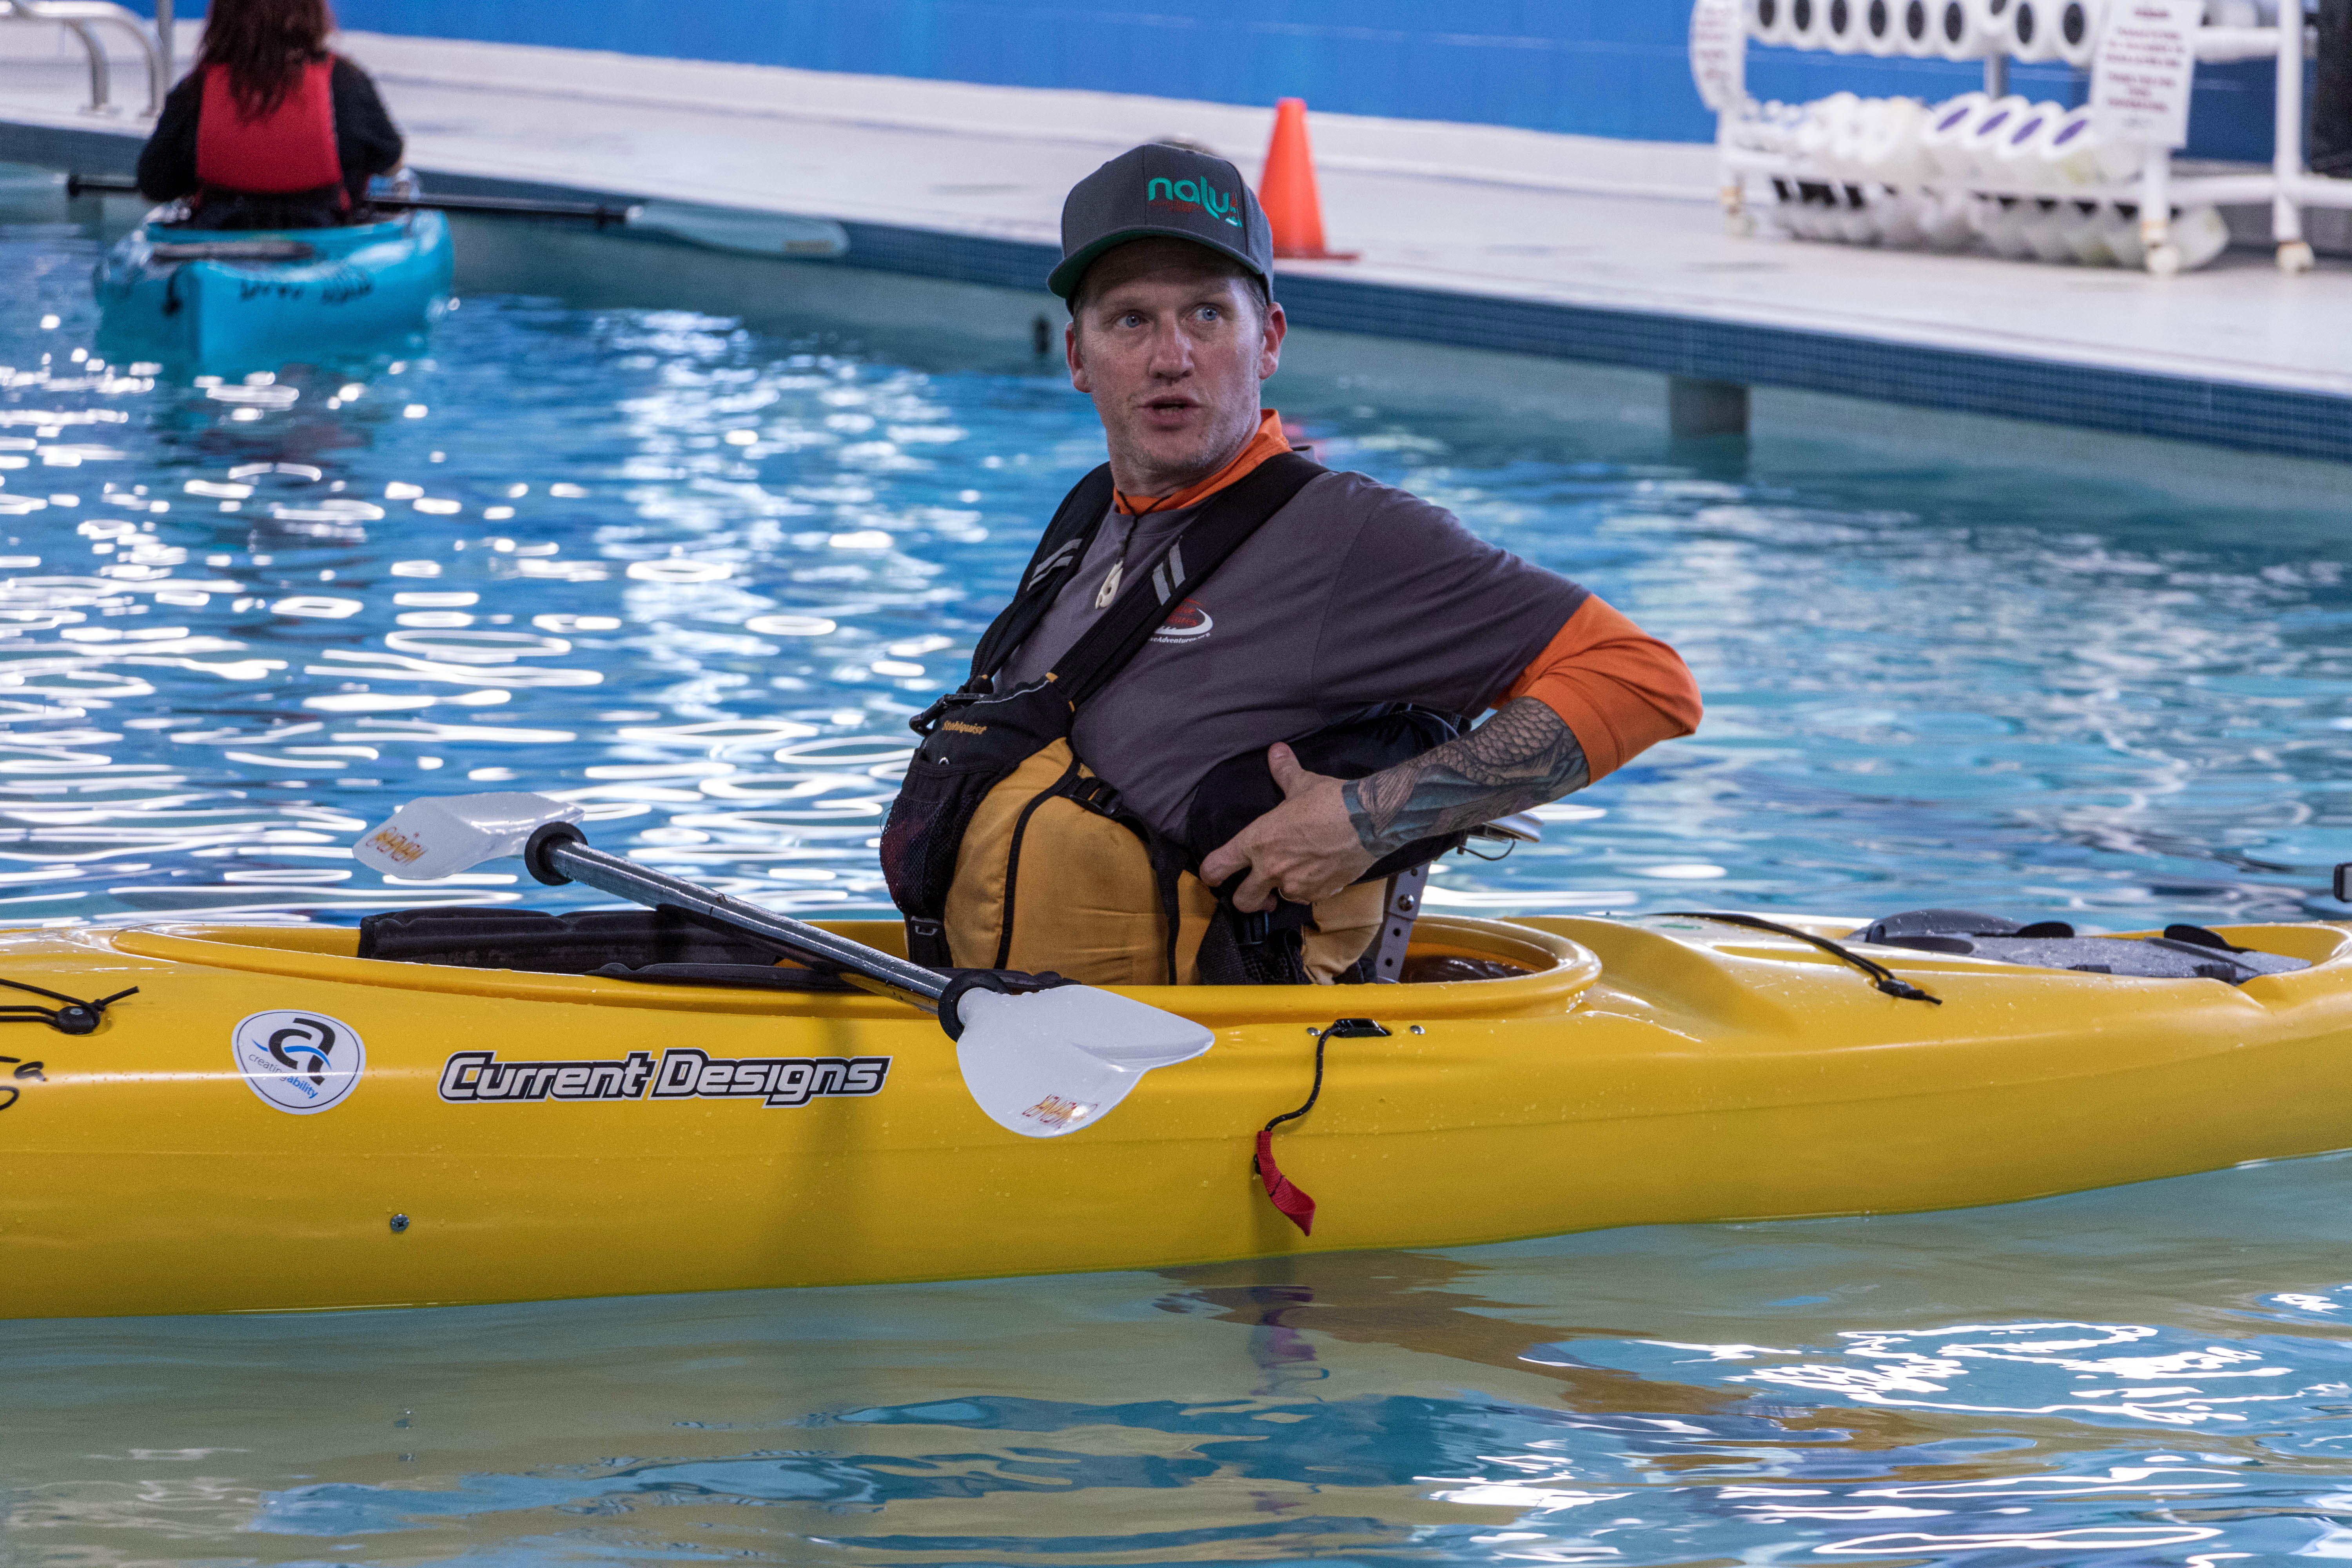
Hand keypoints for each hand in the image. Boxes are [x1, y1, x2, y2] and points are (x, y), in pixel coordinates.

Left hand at [1198, 743, 1375, 912]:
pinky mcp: (1319, 893)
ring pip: (1277, 899)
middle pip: (1242, 901)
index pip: (1217, 867)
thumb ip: (1283, 771)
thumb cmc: (1330, 802)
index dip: (1210, 873)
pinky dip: (1307, 889)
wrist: (1368, 821)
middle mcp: (1270, 869)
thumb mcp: (1302, 783)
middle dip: (1245, 898)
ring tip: (1292, 875)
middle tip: (1254, 889)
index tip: (1213, 875)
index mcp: (1257, 842)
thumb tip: (1276, 751)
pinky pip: (1305, 898)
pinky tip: (1317, 873)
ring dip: (1280, 891)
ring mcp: (1295, 885)